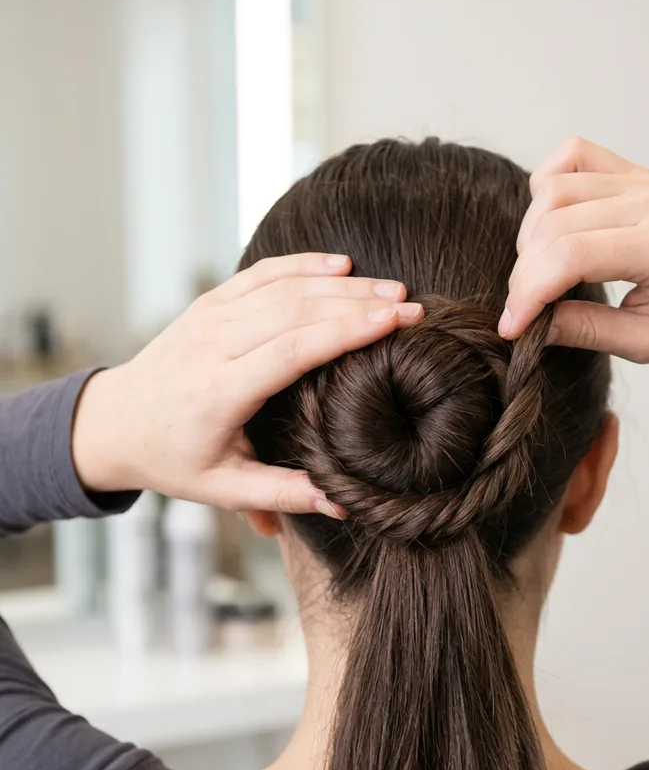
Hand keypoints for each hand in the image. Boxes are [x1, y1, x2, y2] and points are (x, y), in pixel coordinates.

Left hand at [72, 254, 422, 512]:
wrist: (115, 422)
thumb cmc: (173, 460)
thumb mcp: (223, 489)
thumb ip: (282, 494)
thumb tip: (342, 504)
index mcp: (218, 391)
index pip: (290, 349)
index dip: (344, 332)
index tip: (392, 322)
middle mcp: (214, 345)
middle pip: (295, 310)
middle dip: (358, 303)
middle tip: (412, 306)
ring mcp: (210, 317)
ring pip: (283, 287)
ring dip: (341, 284)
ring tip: (392, 289)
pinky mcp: (210, 303)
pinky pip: (262, 275)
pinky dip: (303, 265)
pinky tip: (341, 264)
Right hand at [499, 138, 648, 363]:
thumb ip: (588, 331)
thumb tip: (531, 326)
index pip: (569, 256)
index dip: (527, 292)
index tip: (512, 326)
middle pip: (552, 220)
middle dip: (524, 271)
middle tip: (526, 309)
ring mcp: (643, 181)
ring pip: (553, 187)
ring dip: (531, 233)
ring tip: (540, 273)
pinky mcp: (636, 173)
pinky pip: (573, 155)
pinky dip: (548, 186)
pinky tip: (552, 224)